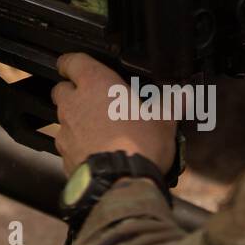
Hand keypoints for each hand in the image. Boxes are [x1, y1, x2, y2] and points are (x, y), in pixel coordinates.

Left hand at [50, 53, 176, 175]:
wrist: (121, 183)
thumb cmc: (140, 144)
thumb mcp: (163, 120)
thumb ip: (170, 103)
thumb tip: (183, 94)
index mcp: (95, 84)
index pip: (72, 61)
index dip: (71, 62)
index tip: (75, 65)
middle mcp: (74, 103)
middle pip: (62, 89)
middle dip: (73, 92)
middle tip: (95, 100)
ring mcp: (66, 130)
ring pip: (63, 117)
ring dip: (76, 120)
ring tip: (100, 129)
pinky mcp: (64, 154)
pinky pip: (67, 144)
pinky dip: (77, 145)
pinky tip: (95, 151)